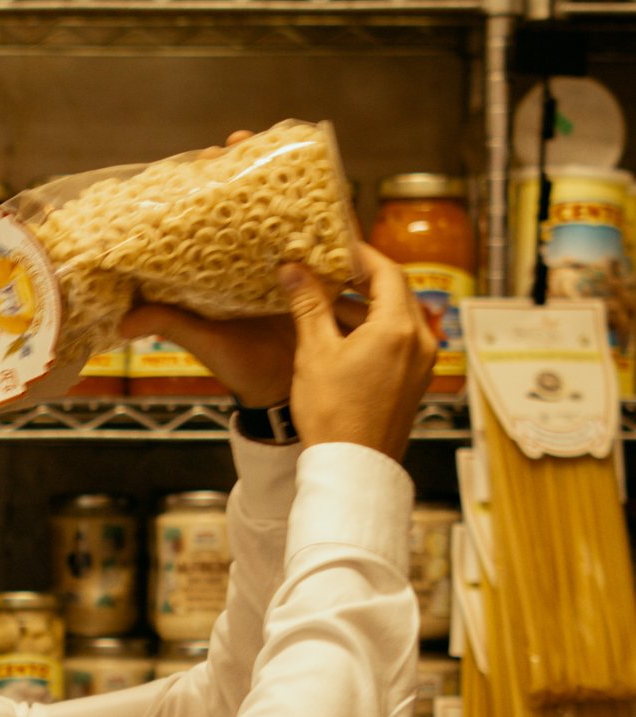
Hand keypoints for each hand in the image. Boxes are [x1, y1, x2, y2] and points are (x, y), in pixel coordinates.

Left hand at [118, 130, 299, 407]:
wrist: (280, 391)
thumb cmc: (238, 367)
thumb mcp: (202, 341)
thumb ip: (169, 322)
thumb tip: (123, 321)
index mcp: (221, 267)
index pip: (211, 216)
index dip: (206, 184)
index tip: (203, 158)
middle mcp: (251, 258)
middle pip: (249, 202)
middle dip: (245, 167)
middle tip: (237, 142)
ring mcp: (285, 261)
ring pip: (286, 210)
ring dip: (285, 179)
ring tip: (278, 146)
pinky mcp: (317, 272)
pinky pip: (322, 236)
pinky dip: (325, 211)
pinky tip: (327, 183)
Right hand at [279, 243, 436, 459]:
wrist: (353, 469)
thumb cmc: (335, 417)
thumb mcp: (314, 353)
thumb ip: (308, 305)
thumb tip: (294, 271)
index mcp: (397, 328)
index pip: (386, 271)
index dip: (360, 254)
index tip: (337, 247)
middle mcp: (419, 341)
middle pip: (395, 292)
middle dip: (363, 279)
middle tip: (332, 272)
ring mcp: (422, 364)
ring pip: (398, 318)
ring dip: (367, 307)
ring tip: (331, 307)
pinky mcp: (415, 383)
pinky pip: (400, 343)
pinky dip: (376, 331)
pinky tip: (348, 339)